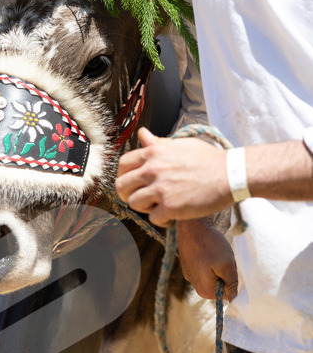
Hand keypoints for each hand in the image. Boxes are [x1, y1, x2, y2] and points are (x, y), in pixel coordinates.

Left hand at [115, 128, 233, 224]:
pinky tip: (173, 214)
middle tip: (143, 198)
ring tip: (160, 205)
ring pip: (134, 203)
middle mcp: (153, 169)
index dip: (125, 176)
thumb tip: (142, 134)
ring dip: (145, 207)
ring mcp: (160, 189)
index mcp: (154, 152)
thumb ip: (158, 143)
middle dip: (129, 194)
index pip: (123, 165)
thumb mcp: (181, 144)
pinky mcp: (170, 207)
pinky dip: (162, 219)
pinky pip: (153, 218)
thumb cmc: (208, 159)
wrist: (231, 174)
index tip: (133, 183)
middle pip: (122, 186)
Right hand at [176, 219, 237, 301]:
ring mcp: (190, 275)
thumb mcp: (227, 265)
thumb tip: (235, 300)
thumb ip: (232, 284)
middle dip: (225, 274)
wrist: (190, 226)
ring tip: (215, 253)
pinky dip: (209, 262)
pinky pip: (203, 269)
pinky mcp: (187, 266)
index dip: (232, 281)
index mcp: (205, 290)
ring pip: (212, 276)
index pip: (226, 294)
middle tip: (224, 259)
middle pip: (218, 285)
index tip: (230, 266)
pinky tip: (208, 250)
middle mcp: (195, 286)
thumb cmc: (210, 245)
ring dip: (217, 267)